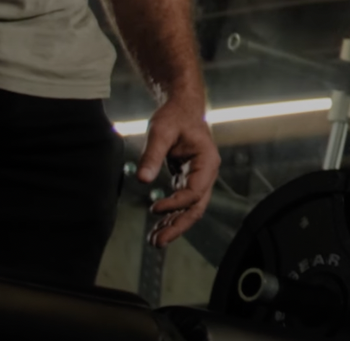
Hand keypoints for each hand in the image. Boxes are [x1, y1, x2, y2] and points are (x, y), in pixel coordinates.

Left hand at [136, 92, 220, 247]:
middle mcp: (206, 173)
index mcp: (207, 162)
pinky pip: (182, 201)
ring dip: (174, 224)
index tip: (153, 208)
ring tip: (154, 241)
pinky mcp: (187, 179)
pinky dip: (171, 214)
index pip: (194, 192)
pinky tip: (158, 226)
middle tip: (158, 242)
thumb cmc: (174, 116)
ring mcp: (198, 178)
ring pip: (190, 208)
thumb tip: (142, 180)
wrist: (181, 107)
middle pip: (196, 207)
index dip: (174, 203)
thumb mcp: (161, 131)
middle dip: (178, 226)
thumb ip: (152, 155)